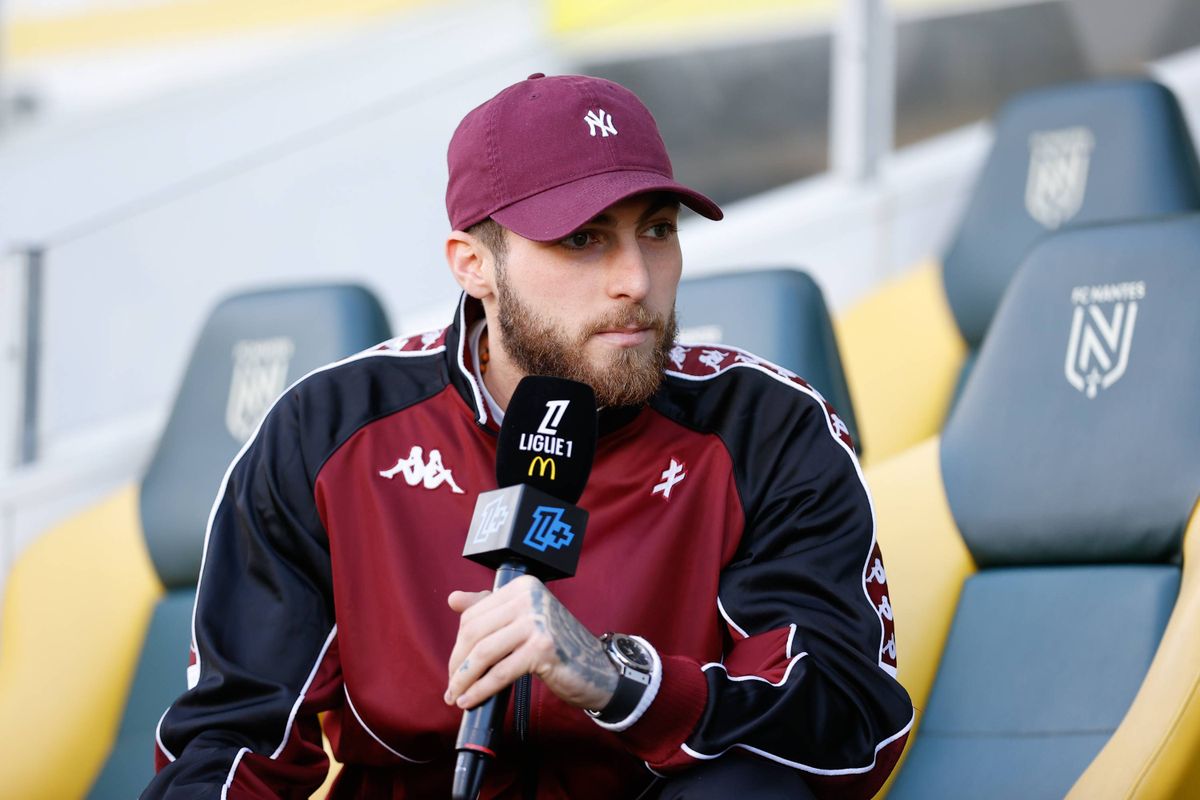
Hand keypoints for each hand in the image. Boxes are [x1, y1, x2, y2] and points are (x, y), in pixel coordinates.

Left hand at [445, 574, 616, 711]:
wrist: (595, 669)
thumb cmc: (557, 646)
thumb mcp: (523, 621)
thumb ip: (490, 609)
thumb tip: (452, 599)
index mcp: (523, 586)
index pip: (474, 614)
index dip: (458, 645)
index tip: (455, 666)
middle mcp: (530, 596)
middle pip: (475, 632)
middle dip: (457, 663)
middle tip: (451, 687)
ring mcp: (537, 620)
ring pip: (483, 652)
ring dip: (464, 679)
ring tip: (456, 696)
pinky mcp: (542, 647)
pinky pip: (500, 672)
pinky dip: (481, 690)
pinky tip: (470, 701)